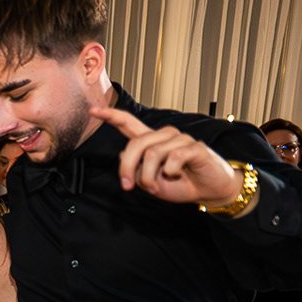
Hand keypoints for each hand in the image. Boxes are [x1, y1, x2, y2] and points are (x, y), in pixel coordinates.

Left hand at [91, 106, 243, 206]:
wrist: (208, 191)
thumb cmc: (178, 183)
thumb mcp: (148, 180)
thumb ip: (134, 168)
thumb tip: (122, 155)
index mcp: (151, 141)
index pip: (128, 124)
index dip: (111, 117)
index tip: (93, 111)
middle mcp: (165, 135)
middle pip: (136, 144)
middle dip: (126, 169)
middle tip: (128, 187)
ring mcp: (181, 139)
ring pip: (152, 154)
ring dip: (149, 177)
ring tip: (156, 186)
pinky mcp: (195, 147)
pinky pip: (174, 158)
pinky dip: (171, 172)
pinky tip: (177, 175)